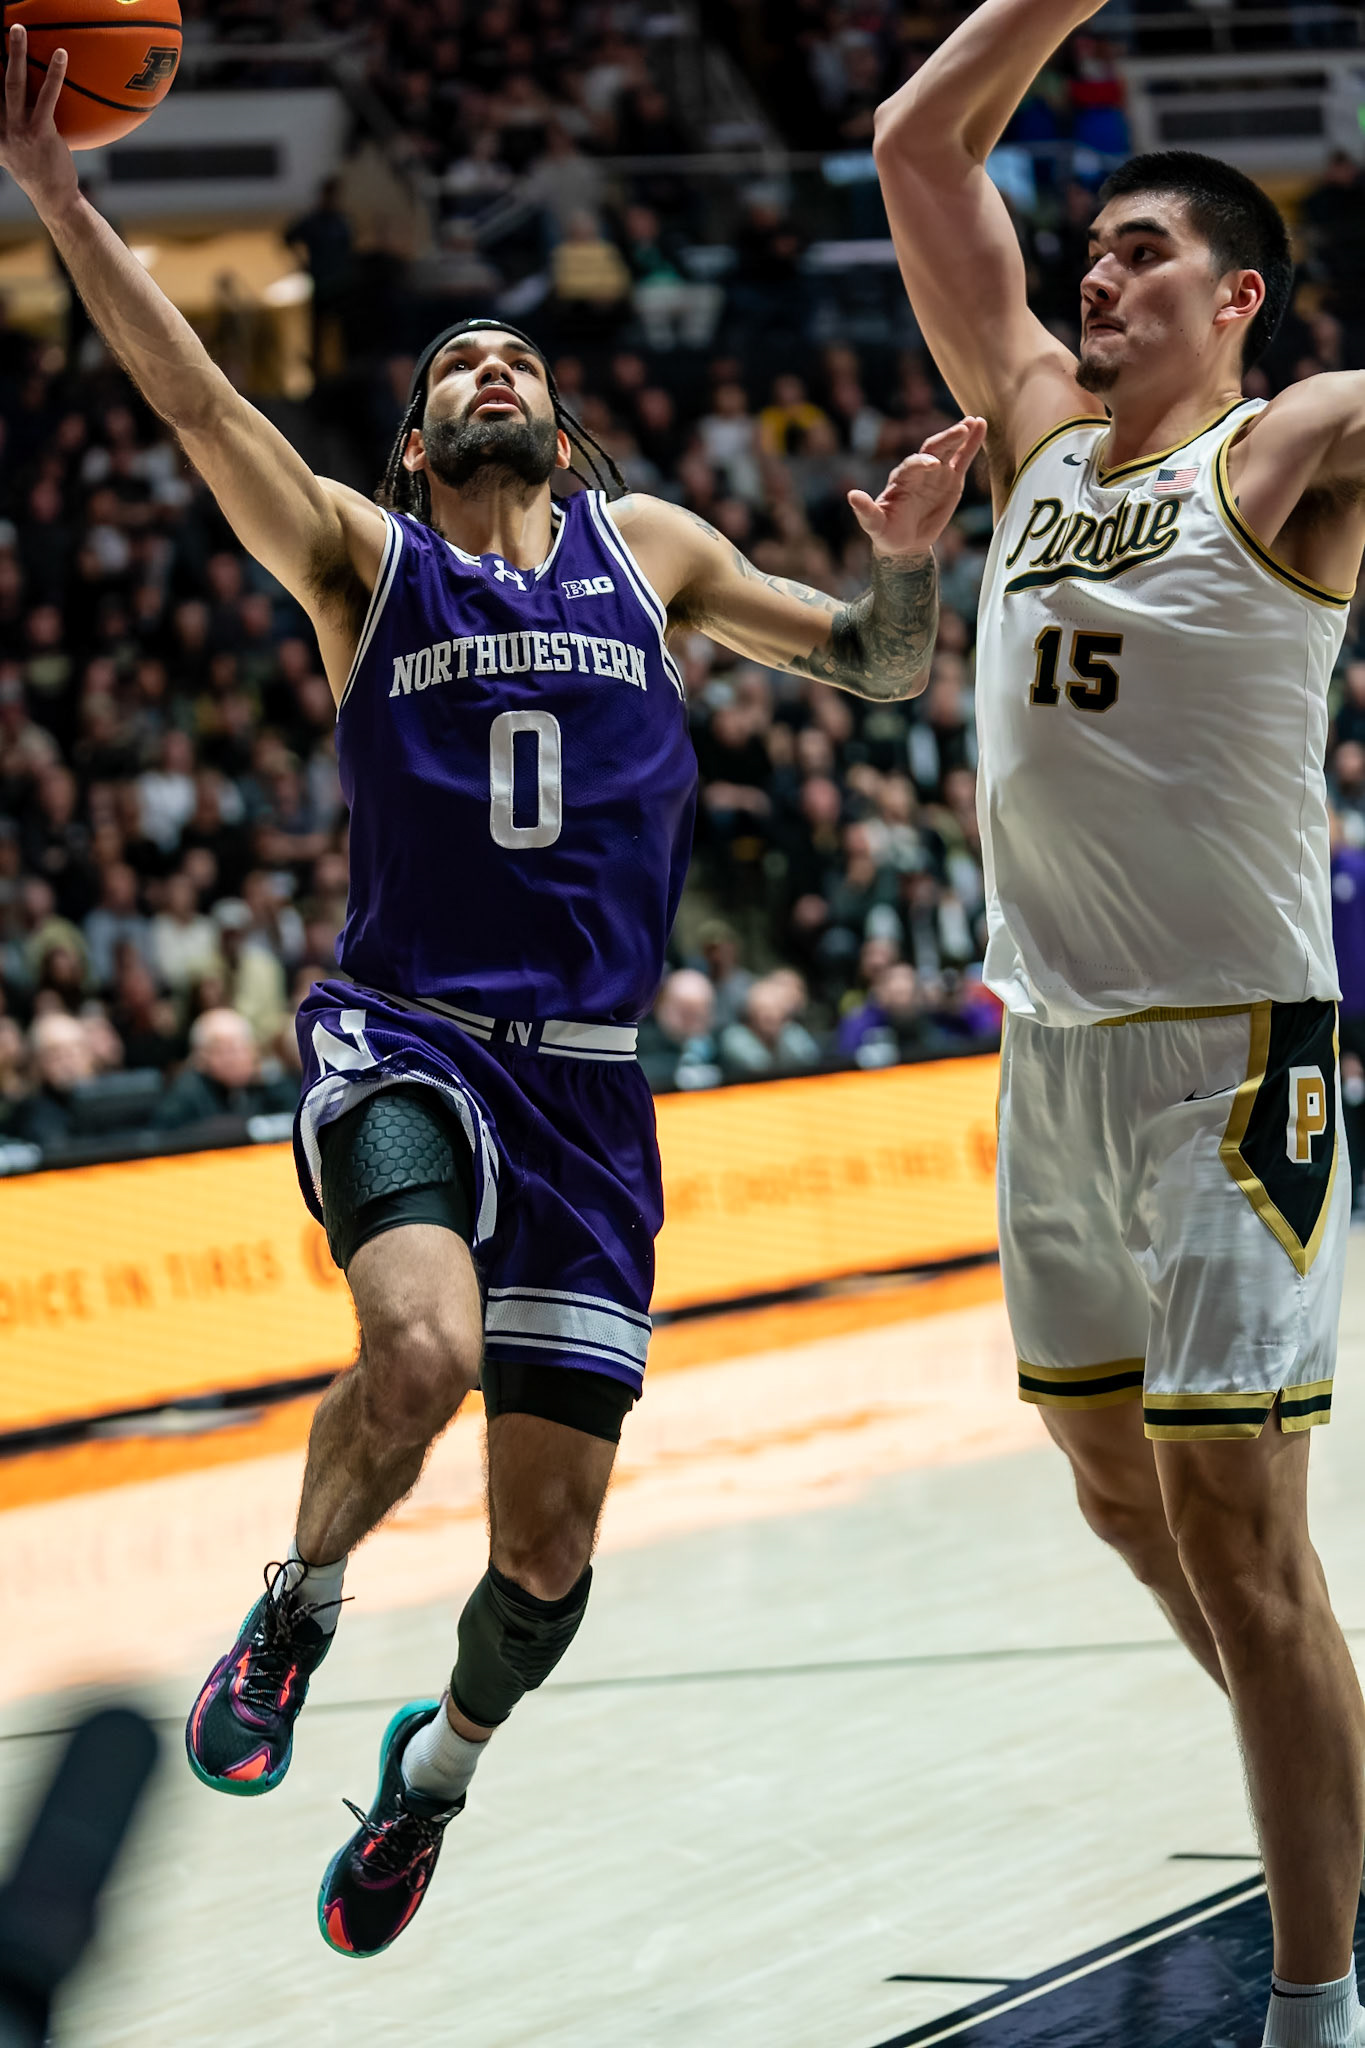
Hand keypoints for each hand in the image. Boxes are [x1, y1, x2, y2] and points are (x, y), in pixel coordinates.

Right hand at [1, 27, 77, 218]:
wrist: (53, 198)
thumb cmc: (38, 172)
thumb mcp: (13, 151)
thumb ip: (5, 130)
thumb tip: (11, 111)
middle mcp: (1, 129)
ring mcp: (19, 130)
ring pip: (13, 84)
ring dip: (16, 54)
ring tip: (19, 30)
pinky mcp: (41, 132)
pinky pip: (47, 97)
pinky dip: (54, 74)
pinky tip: (61, 56)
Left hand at [848, 416, 987, 558]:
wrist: (904, 543)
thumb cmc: (887, 533)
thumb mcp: (874, 525)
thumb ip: (866, 511)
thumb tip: (852, 496)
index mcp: (901, 479)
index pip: (912, 465)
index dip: (921, 463)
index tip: (933, 465)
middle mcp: (919, 471)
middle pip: (933, 449)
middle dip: (946, 439)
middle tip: (962, 429)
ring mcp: (937, 473)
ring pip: (949, 449)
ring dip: (961, 435)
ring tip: (975, 421)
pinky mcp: (951, 479)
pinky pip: (963, 458)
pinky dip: (972, 444)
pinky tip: (981, 427)